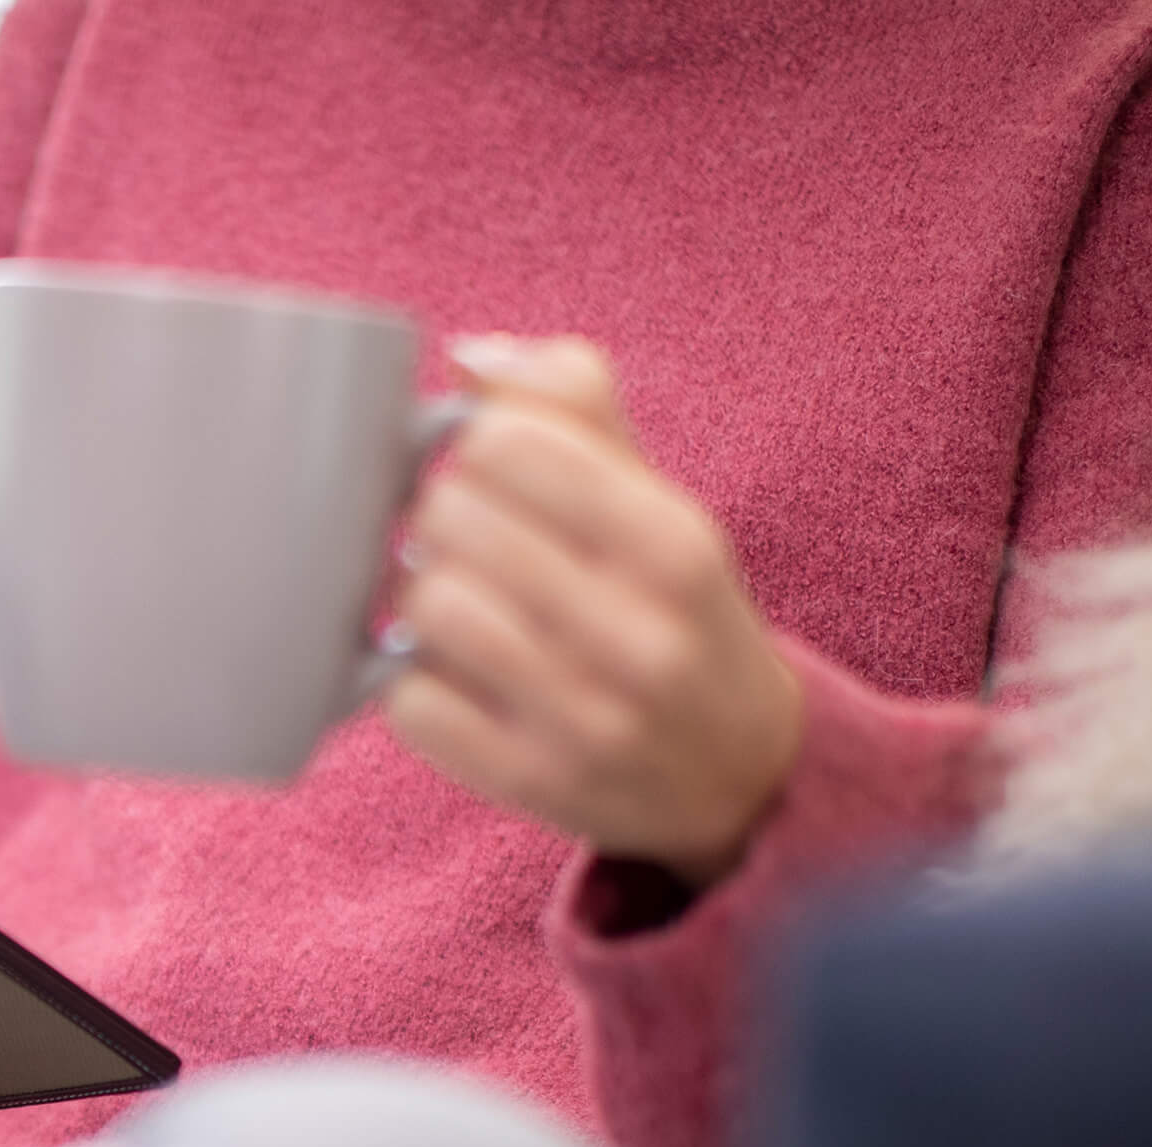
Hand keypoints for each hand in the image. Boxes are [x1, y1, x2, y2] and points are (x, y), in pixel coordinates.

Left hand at [384, 335, 803, 886]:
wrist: (743, 773)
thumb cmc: (675, 610)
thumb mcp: (658, 501)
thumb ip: (574, 409)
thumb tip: (468, 358)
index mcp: (676, 544)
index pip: (511, 443)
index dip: (473, 441)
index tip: (484, 464)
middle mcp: (638, 635)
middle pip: (452, 518)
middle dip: (436, 514)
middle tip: (454, 534)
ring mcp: (585, 719)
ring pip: (427, 606)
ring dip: (417, 593)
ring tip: (447, 597)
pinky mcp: (530, 783)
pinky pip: (411, 703)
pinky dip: (408, 679)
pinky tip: (444, 672)